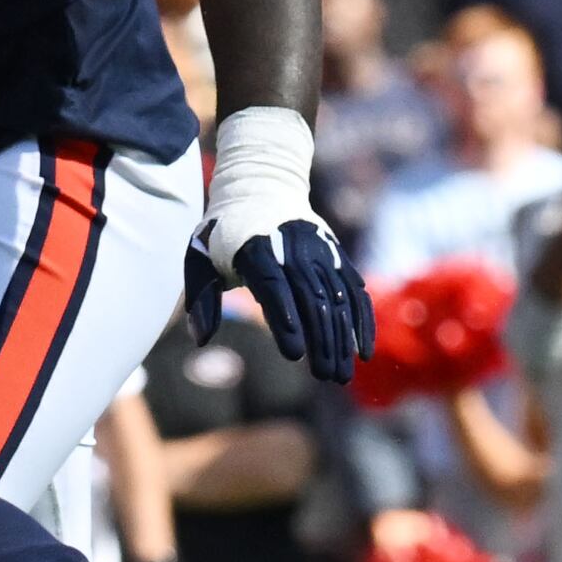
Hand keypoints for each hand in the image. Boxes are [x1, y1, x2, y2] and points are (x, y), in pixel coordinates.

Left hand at [192, 111, 373, 382]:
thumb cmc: (224, 231)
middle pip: (312, 299)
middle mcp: (293, 248)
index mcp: (256, 248)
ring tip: (340, 376)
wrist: (261, 184)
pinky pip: (355, 290)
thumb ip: (200, 299)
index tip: (294, 355)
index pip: (274, 287)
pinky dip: (361, 321)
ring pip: (338, 298)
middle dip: (322, 340)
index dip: (285, 320)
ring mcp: (319, 250)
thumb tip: (200, 340)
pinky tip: (362, 352)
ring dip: (342, 339)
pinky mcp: (336, 255)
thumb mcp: (199, 256)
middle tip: (325, 377)